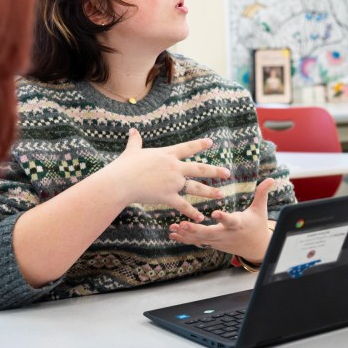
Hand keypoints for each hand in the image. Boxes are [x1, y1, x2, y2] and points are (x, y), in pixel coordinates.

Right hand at [103, 128, 230, 220]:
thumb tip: (132, 130)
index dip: (199, 144)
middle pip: (199, 168)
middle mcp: (174, 167)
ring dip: (209, 192)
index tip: (211, 142)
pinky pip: (183, 205)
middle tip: (227, 173)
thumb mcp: (131, 151)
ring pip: (196, 188)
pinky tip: (201, 217)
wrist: (120, 182)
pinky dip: (191, 212)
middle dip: (215, 171)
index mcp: (167, 155)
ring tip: (221, 195)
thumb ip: (135, 141)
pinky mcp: (168, 196)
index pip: (187, 148)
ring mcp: (172, 182)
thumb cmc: (124, 166)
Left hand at [168, 177, 277, 260]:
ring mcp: (219, 241)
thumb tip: (271, 179)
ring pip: (201, 239)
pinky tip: (173, 233)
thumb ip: (262, 194)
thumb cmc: (258, 225)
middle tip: (183, 224)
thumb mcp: (260, 210)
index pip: (231, 221)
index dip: (223, 217)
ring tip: (174, 228)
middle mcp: (227, 234)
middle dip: (196, 230)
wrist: (257, 248)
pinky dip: (186, 238)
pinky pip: (198, 242)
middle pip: (210, 233)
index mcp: (239, 223)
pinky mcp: (214, 244)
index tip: (215, 213)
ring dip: (187, 234)